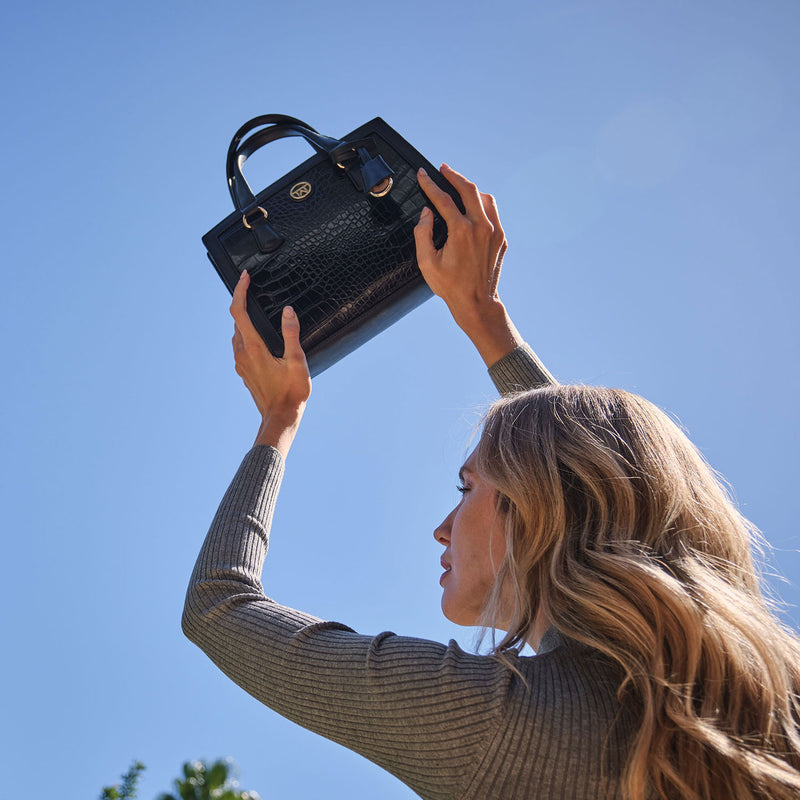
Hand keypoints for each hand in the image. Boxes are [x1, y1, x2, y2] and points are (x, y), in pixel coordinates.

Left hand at [230, 271, 311, 456]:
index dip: (240, 291)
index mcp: (253, 347)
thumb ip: (291, 333)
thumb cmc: (290, 393)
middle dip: (242, 303)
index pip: (239, 311)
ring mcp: (241, 364)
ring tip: (258, 313)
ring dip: (244, 321)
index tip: (245, 277)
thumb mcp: (297, 361)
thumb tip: (288, 311)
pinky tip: (260, 339)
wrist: (280, 418)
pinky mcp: (244, 372)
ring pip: (237, 335)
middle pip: (236, 321)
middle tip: (253, 290)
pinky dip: (246, 336)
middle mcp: (242, 354)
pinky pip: (240, 347)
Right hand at [414, 164, 522, 366]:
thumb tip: (426, 212)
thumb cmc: (451, 286)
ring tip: (459, 186)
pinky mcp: (502, 239)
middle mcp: (481, 227)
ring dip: (471, 189)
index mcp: (461, 231)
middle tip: (443, 169)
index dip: (429, 184)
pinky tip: (473, 208)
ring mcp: (495, 232)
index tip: (422, 174)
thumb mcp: (427, 262)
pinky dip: (482, 205)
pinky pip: (493, 213)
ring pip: (485, 198)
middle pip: (468, 189)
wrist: (477, 303)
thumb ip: (422, 233)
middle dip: (454, 176)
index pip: (443, 199)